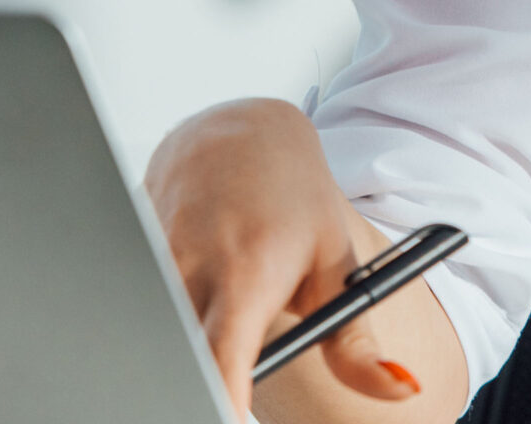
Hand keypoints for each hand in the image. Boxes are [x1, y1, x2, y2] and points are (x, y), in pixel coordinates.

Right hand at [145, 98, 462, 423]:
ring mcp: (150, 252)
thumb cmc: (295, 206)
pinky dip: (157, 317)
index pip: (219, 361)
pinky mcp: (127, 246)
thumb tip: (402, 389)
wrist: (241, 134)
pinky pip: (135, 301)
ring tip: (213, 312)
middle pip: (176, 353)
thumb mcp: (338, 268)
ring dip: (177, 342)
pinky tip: (180, 292)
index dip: (219, 401)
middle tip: (217, 388)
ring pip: (153, 327)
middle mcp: (192, 262)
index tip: (228, 416)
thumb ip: (359, 345)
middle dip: (191, 380)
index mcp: (248, 274)